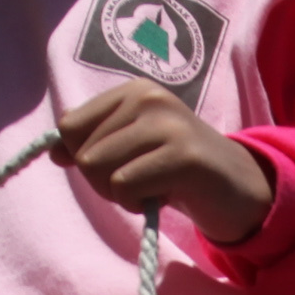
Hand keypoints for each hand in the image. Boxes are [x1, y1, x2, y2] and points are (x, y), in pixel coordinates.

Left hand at [56, 81, 271, 245]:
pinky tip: (165, 196)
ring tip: (154, 186)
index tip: (121, 164)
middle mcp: (149, 98)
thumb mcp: (134, 148)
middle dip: (103, 180)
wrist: (241, 189)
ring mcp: (167, 125)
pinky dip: (137, 203)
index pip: (70, 125)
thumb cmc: (180, 171)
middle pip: (82, 152)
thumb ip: (94, 143)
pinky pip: (124, 186)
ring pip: (97, 168)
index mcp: (134, 91)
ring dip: (120, 193)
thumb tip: (53, 152)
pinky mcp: (182, 157)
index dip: (84, 156)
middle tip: (143, 180)